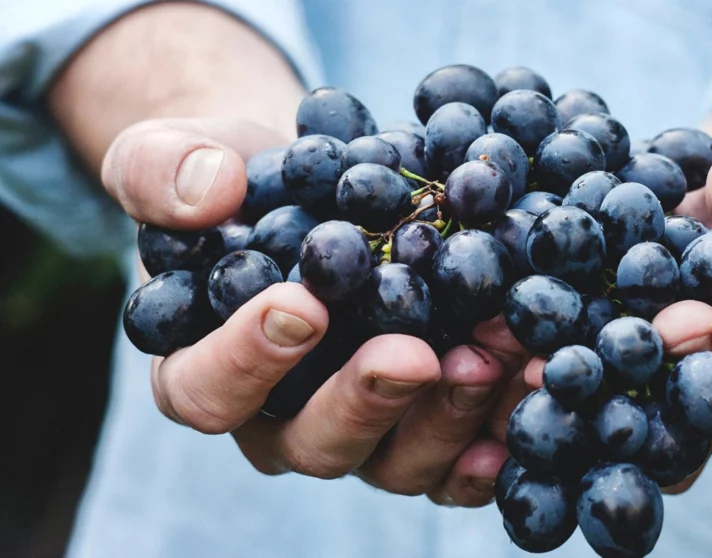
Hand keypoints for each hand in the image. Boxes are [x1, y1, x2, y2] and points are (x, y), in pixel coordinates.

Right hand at [104, 117, 523, 505]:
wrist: (314, 187)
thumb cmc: (235, 181)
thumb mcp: (175, 155)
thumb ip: (163, 171)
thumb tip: (208, 193)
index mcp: (204, 370)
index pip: (207, 391)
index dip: (247, 361)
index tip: (302, 305)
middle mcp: (282, 419)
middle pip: (314, 443)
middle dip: (368, 401)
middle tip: (415, 354)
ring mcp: (361, 429)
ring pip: (397, 460)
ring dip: (449, 415)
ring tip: (496, 355)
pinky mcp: (423, 423)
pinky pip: (459, 456)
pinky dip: (497, 432)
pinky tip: (531, 392)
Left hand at [495, 153, 711, 493]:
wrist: (693, 216)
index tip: (678, 321)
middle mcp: (689, 421)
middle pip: (657, 435)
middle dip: (608, 399)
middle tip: (556, 368)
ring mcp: (625, 414)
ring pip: (587, 432)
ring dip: (539, 402)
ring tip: (493, 361)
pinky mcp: (570, 394)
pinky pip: (539, 401)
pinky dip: (499, 381)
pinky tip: (460, 354)